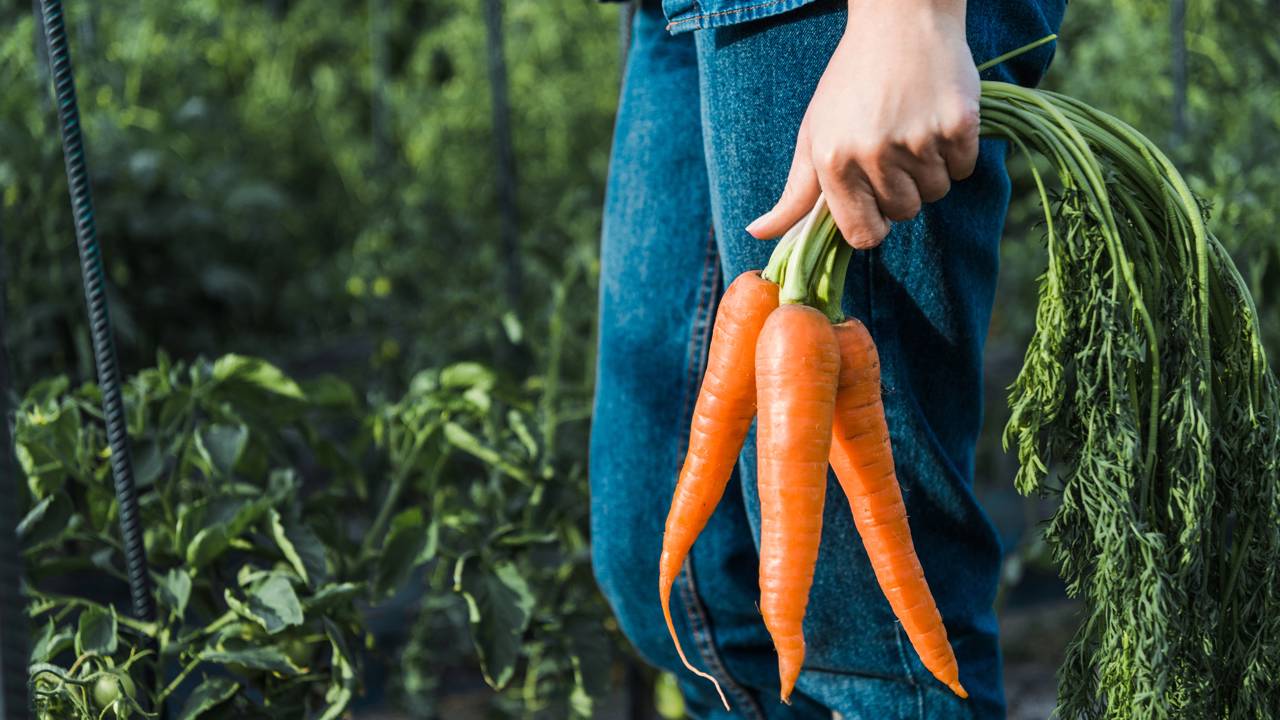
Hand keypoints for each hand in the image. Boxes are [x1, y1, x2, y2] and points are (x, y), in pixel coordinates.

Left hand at [746, 0, 978, 247]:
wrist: (900, 20)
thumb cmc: (851, 82)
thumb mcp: (813, 134)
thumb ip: (794, 193)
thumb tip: (757, 233)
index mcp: (834, 161)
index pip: (863, 234)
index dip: (873, 223)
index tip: (876, 202)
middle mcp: (874, 154)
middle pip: (904, 213)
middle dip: (902, 189)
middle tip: (893, 144)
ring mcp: (918, 140)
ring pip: (936, 192)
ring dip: (930, 170)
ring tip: (914, 128)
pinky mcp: (958, 125)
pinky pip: (963, 168)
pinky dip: (956, 151)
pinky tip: (936, 118)